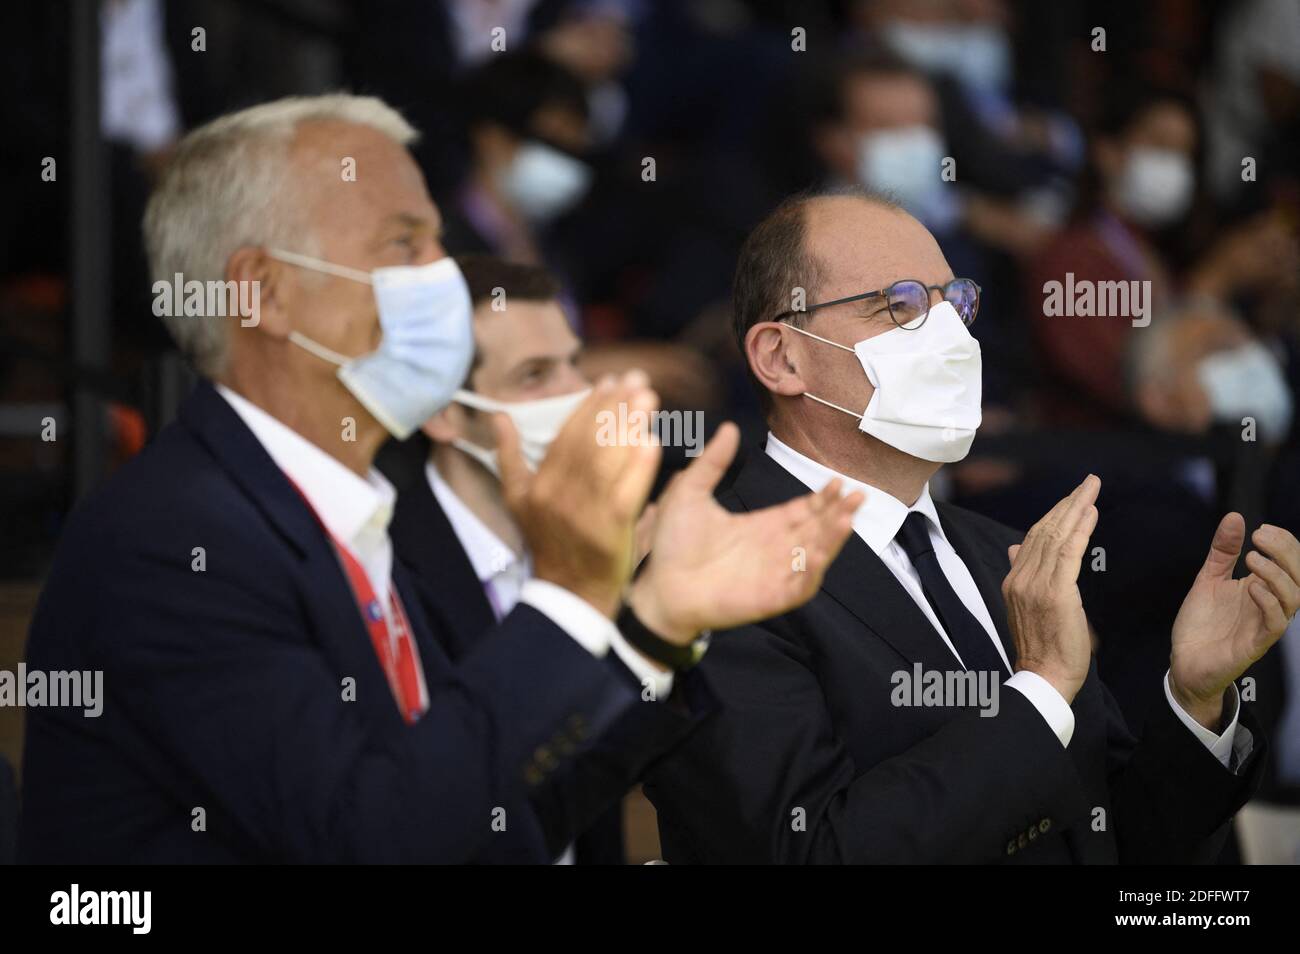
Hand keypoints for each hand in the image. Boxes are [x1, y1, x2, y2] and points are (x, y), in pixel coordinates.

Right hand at [497, 371, 660, 618]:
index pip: (567, 435)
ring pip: (608, 461)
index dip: (589, 405)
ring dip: (629, 426)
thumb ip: (509, 456)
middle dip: (614, 405)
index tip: (609, 380)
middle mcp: (558, 495)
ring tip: (647, 397)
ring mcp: (584, 513)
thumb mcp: (517, 500)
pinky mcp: (609, 531)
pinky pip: (625, 492)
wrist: (568, 594)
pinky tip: (652, 442)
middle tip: (636, 378)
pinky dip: (639, 466)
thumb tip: (499, 416)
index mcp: (539, 484)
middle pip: (589, 441)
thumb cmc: (548, 542)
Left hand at [628, 423, 861, 644]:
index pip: (802, 510)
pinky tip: (821, 552)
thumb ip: (712, 461)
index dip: (823, 498)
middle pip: (816, 529)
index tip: (838, 480)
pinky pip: (801, 586)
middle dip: (839, 513)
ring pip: (815, 554)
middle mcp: (772, 549)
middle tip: (858, 494)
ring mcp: (774, 574)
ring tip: (847, 516)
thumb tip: (730, 427)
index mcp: (760, 526)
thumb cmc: (671, 544)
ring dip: (833, 537)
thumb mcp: (691, 492)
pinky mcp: (769, 598)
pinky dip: (813, 570)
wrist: (657, 585)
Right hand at [1002, 475, 1100, 703]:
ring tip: (1092, 488)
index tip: (1072, 498)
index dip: (1053, 515)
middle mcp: (1020, 578)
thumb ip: (1024, 577)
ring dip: (1076, 508)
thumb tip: (1015, 549)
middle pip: (1043, 530)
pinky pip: (1069, 551)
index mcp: (1013, 581)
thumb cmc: (1043, 648)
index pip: (1032, 538)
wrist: (1044, 677)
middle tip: (1088, 482)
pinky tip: (1091, 512)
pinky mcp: (1056, 592)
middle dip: (1067, 503)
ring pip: (1056, 535)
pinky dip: (1080, 529)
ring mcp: (1035, 585)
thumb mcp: (1027, 608)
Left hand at [1169, 515, 1299, 729]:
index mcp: (1262, 588)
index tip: (1262, 529)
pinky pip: (1275, 624)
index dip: (1285, 543)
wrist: (1185, 662)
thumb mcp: (1209, 579)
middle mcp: (1269, 605)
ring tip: (1252, 559)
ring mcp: (1264, 625)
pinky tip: (1251, 588)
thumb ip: (1223, 551)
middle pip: (1299, 577)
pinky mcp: (1255, 644)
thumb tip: (1235, 517)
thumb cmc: (1201, 624)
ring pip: (1293, 599)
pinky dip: (1268, 602)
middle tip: (1261, 537)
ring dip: (1277, 575)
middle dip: (1286, 553)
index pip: (1290, 562)